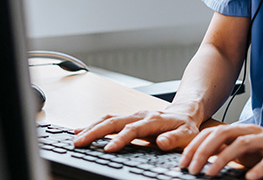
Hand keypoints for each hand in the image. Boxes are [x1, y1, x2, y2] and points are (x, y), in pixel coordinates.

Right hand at [73, 108, 199, 151]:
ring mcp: (132, 115)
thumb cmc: (185, 126)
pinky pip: (108, 120)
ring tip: (76, 138)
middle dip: (95, 131)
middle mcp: (140, 115)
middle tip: (80, 142)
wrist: (184, 113)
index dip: (120, 139)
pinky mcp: (128, 118)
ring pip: (108, 119)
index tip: (108, 149)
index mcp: (153, 120)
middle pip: (114, 121)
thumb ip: (175, 139)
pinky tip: (81, 131)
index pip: (133, 129)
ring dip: (91, 127)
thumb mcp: (187, 134)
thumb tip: (162, 142)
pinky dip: (94, 125)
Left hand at [180, 124, 262, 179]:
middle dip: (205, 150)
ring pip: (242, 144)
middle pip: (223, 134)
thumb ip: (223, 149)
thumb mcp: (241, 148)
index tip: (183, 161)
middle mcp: (250, 131)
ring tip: (210, 173)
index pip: (212, 133)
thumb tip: (198, 157)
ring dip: (224, 158)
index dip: (196, 145)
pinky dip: (259, 168)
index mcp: (239, 130)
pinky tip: (249, 178)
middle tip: (192, 168)